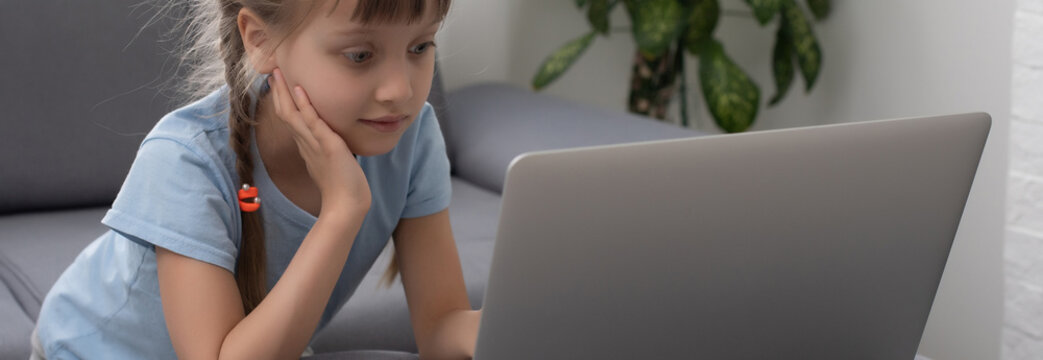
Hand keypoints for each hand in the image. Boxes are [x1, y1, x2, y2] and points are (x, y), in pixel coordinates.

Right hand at [268, 68, 371, 211]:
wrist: (347, 206)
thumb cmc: (342, 188)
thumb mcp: (330, 162)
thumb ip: (325, 150)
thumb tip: (328, 142)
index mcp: (306, 146)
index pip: (290, 119)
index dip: (283, 101)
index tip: (278, 84)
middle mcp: (305, 143)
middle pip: (286, 113)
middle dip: (278, 92)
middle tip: (272, 71)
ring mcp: (314, 144)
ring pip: (293, 114)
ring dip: (285, 93)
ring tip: (278, 73)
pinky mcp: (327, 146)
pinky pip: (313, 122)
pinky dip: (305, 106)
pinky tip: (300, 89)